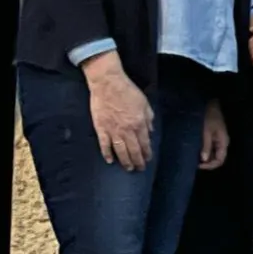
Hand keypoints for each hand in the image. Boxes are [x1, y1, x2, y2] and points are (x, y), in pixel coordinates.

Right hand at [82, 53, 153, 170]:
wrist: (108, 84)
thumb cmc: (128, 91)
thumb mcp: (144, 103)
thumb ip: (149, 118)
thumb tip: (151, 131)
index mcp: (139, 123)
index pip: (144, 143)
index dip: (147, 153)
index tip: (148, 159)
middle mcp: (127, 130)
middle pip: (133, 150)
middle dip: (138, 161)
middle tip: (139, 169)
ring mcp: (113, 130)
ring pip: (120, 151)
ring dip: (125, 161)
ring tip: (128, 168)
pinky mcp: (101, 129)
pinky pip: (104, 145)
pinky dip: (107, 154)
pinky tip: (110, 161)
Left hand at [199, 100, 229, 170]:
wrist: (212, 105)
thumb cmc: (210, 117)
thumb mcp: (207, 132)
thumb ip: (206, 146)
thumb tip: (204, 160)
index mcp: (224, 142)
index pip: (220, 160)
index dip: (210, 166)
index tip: (199, 165)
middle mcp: (223, 143)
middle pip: (218, 159)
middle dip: (207, 163)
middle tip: (196, 163)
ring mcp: (219, 141)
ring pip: (214, 155)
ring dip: (206, 158)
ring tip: (195, 159)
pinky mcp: (215, 138)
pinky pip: (212, 149)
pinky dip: (205, 152)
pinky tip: (198, 152)